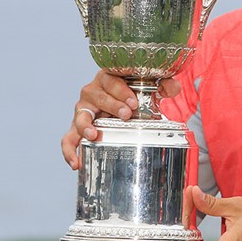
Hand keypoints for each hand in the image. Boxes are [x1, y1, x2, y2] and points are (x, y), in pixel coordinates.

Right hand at [60, 70, 180, 168]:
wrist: (124, 102)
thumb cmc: (134, 92)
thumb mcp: (150, 87)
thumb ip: (163, 85)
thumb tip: (173, 88)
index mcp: (108, 78)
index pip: (111, 80)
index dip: (122, 91)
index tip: (134, 102)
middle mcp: (92, 91)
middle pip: (97, 96)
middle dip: (111, 106)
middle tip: (127, 115)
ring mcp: (83, 110)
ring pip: (80, 116)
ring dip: (85, 126)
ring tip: (94, 135)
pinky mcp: (78, 127)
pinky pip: (69, 138)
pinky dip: (70, 150)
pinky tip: (76, 162)